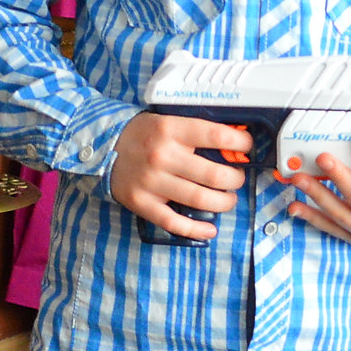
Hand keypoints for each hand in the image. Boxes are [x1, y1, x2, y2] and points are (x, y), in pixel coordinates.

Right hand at [109, 112, 251, 239]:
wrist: (103, 146)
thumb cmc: (142, 134)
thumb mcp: (168, 121)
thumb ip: (196, 131)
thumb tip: (234, 143)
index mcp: (170, 130)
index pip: (216, 135)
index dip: (241, 143)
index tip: (247, 147)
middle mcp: (162, 156)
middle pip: (214, 174)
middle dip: (235, 179)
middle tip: (236, 179)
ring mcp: (151, 182)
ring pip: (200, 199)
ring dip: (223, 203)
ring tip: (226, 199)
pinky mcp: (142, 203)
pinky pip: (174, 222)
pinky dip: (196, 229)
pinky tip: (209, 229)